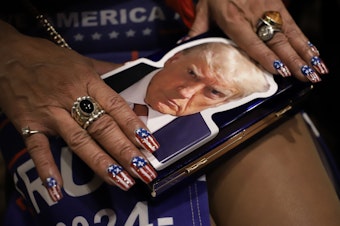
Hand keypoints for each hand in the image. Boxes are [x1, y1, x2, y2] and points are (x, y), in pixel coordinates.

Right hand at [0, 21, 158, 199]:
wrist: (8, 55)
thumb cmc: (49, 58)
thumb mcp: (83, 60)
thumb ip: (109, 70)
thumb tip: (136, 74)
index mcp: (88, 82)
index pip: (116, 107)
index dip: (135, 126)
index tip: (151, 144)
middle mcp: (72, 98)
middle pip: (103, 128)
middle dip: (126, 152)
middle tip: (144, 171)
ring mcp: (50, 112)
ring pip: (79, 141)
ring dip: (101, 163)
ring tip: (121, 181)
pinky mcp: (29, 123)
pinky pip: (38, 148)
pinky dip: (46, 168)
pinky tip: (56, 190)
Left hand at [186, 0, 327, 82]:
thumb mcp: (204, 8)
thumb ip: (197, 28)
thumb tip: (184, 45)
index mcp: (233, 19)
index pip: (253, 42)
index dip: (267, 57)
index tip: (280, 71)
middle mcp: (254, 16)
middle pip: (277, 41)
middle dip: (294, 61)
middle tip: (305, 77)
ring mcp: (269, 10)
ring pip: (290, 34)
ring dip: (305, 53)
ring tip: (317, 69)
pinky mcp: (278, 4)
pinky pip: (294, 25)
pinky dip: (305, 40)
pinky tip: (314, 52)